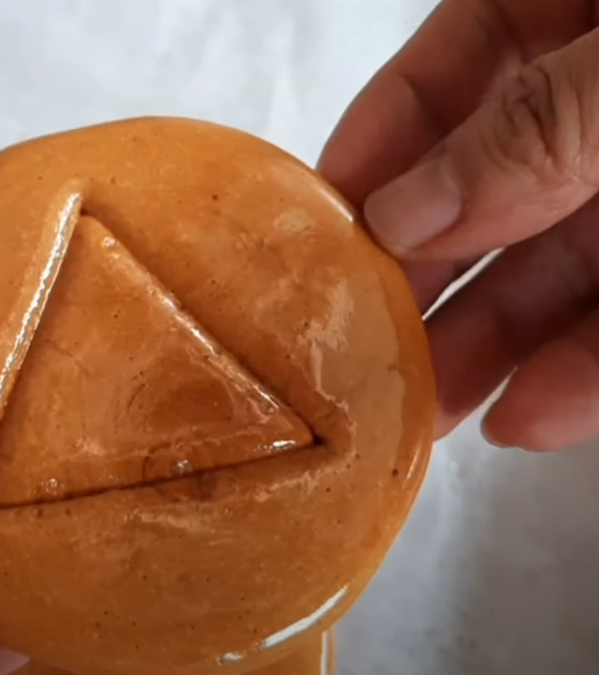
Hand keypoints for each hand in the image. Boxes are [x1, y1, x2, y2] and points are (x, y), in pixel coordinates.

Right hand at [319, 0, 598, 451]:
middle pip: (491, 190)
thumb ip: (536, 127)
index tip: (318, 225)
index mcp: (582, 10)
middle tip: (356, 343)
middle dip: (424, 274)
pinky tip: (531, 418)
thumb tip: (405, 214)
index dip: (380, 142)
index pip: (454, 69)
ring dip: (492, 345)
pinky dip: (585, 372)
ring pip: (555, 267)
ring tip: (425, 412)